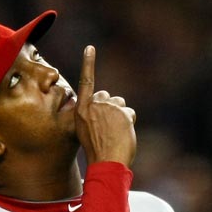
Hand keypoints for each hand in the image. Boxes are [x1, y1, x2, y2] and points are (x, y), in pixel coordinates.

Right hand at [75, 45, 136, 166]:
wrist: (106, 163)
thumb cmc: (97, 151)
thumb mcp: (86, 131)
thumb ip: (93, 115)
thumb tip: (108, 105)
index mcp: (81, 110)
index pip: (86, 82)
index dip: (88, 64)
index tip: (90, 48)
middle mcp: (93, 105)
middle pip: (107, 97)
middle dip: (111, 109)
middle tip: (108, 130)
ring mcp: (108, 107)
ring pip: (120, 105)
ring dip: (121, 116)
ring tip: (115, 134)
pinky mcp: (121, 112)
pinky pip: (129, 113)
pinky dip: (129, 123)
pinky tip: (123, 135)